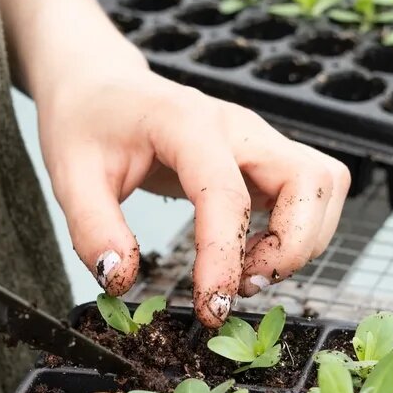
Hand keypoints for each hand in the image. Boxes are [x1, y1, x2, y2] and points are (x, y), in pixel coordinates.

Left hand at [38, 69, 349, 327]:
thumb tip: (122, 280)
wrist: (99, 85)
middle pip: (311, 180)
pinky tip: (250, 255)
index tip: (211, 306)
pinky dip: (298, 232)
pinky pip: (310, 193)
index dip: (225, 257)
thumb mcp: (69, 175)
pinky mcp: (263, 158)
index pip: (226, 194)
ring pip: (323, 185)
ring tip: (248, 272)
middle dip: (293, 247)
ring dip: (303, 240)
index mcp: (186, 123)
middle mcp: (237, 125)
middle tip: (244, 285)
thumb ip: (93, 230)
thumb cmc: (86, 123)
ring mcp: (257, 139)